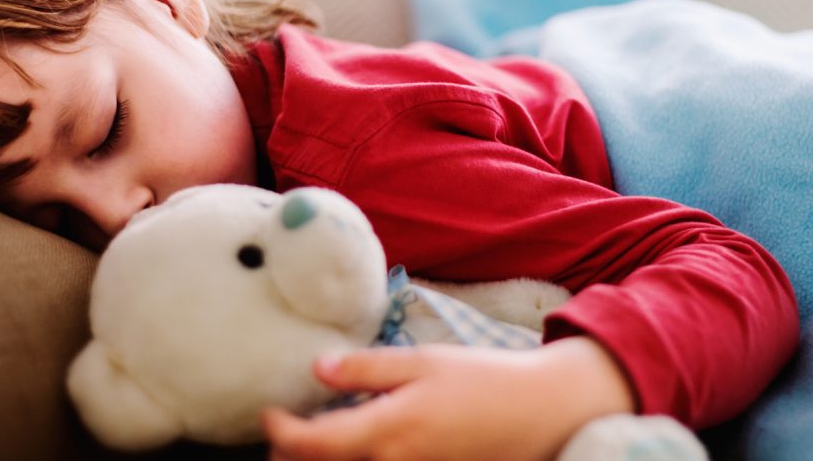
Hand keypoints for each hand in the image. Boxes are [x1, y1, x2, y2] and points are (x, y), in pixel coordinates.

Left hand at [262, 337, 633, 460]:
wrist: (543, 411)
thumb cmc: (485, 378)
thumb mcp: (423, 361)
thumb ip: (367, 368)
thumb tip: (317, 369)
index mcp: (390, 429)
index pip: (315, 445)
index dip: (281, 434)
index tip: (268, 415)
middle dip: (293, 460)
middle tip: (283, 438)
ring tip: (310, 449)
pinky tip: (358, 452)